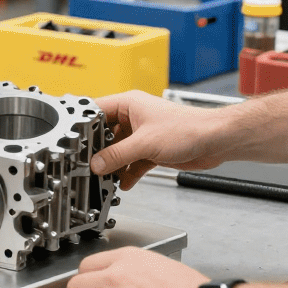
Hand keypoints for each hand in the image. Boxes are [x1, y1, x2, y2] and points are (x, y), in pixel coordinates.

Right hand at [93, 91, 230, 188]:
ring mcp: (143, 134)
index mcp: (129, 104)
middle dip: (98, 150)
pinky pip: (132, 161)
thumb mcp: (145, 143)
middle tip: (87, 163)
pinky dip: (128, 172)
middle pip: (106, 133)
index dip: (83, 124)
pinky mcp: (152, 149)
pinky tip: (123, 183)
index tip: (73, 139)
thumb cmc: (188, 128)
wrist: (215, 141)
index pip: (96, 110)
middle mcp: (134, 118)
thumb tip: (97, 164)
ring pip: (119, 150)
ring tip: (104, 178)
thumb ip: (118, 154)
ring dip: (113, 164)